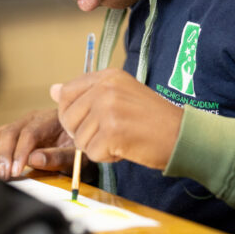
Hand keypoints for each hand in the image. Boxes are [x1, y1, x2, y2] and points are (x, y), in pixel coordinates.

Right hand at [0, 108, 79, 180]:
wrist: (78, 147)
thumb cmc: (78, 151)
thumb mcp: (75, 157)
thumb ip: (58, 157)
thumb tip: (34, 159)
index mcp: (51, 120)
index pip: (30, 133)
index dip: (20, 152)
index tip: (16, 171)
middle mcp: (33, 119)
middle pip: (10, 132)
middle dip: (4, 155)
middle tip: (4, 176)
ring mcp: (21, 124)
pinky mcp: (12, 133)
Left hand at [51, 68, 183, 169]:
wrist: (181, 134)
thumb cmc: (153, 118)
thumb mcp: (120, 94)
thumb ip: (87, 92)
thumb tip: (53, 90)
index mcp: (108, 76)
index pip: (67, 93)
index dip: (72, 113)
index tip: (91, 120)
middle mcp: (106, 88)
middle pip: (68, 118)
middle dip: (84, 133)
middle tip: (111, 133)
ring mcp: (108, 109)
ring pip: (79, 139)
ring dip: (98, 146)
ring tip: (122, 139)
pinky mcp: (112, 131)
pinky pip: (92, 153)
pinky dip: (107, 157)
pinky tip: (125, 148)